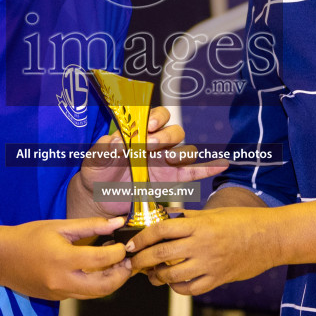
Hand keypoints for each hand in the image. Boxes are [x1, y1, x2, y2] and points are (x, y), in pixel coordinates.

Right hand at [0, 214, 133, 299]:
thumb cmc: (28, 237)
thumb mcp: (59, 226)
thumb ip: (90, 226)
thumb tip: (118, 223)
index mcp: (62, 259)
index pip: (101, 259)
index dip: (118, 252)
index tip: (123, 245)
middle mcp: (62, 281)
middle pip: (104, 286)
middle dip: (121, 275)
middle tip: (128, 261)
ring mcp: (59, 293)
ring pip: (95, 294)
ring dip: (111, 282)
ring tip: (116, 265)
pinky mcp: (57, 299)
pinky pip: (82, 294)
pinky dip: (95, 284)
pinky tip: (97, 269)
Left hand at [71, 106, 228, 218]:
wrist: (99, 198)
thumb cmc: (97, 173)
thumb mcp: (95, 158)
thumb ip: (105, 148)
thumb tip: (118, 140)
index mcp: (140, 133)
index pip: (157, 117)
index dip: (157, 118)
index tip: (149, 127)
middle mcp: (157, 145)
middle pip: (175, 132)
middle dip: (166, 137)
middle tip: (151, 146)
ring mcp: (166, 163)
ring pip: (185, 151)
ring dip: (181, 153)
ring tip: (169, 160)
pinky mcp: (171, 180)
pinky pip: (193, 172)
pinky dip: (208, 168)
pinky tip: (221, 165)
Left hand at [124, 206, 282, 294]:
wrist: (271, 238)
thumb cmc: (244, 221)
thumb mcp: (214, 214)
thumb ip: (189, 218)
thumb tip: (166, 219)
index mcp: (199, 225)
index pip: (160, 230)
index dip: (141, 238)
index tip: (130, 244)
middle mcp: (201, 245)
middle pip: (160, 254)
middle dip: (141, 260)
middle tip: (133, 262)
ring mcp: (209, 264)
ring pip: (172, 275)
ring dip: (157, 276)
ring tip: (152, 274)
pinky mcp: (218, 279)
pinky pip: (190, 289)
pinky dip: (178, 288)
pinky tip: (174, 282)